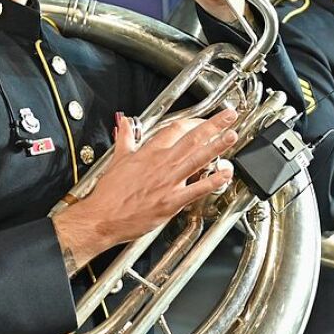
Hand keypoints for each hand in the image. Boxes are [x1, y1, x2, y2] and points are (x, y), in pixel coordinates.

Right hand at [52, 109, 237, 272]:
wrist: (101, 217)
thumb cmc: (109, 193)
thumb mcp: (117, 159)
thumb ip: (125, 138)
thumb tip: (123, 122)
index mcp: (149, 152)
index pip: (175, 128)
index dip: (193, 121)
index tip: (204, 118)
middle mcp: (161, 163)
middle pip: (192, 138)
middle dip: (213, 125)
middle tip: (229, 116)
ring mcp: (168, 182)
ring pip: (198, 159)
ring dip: (217, 146)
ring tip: (232, 136)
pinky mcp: (171, 201)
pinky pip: (197, 188)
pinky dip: (213, 180)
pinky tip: (225, 174)